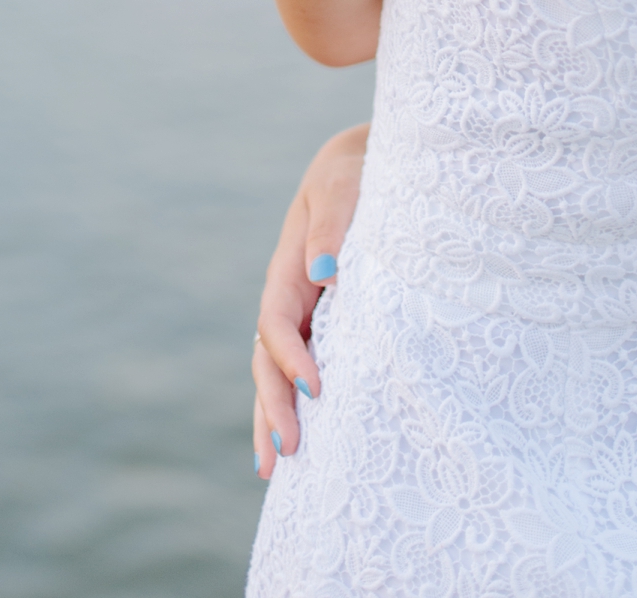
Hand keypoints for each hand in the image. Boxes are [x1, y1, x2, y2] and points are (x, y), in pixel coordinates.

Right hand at [251, 123, 367, 479]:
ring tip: (274, 470)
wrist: (370, 165)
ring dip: (273, 416)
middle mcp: (290, 297)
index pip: (275, 321)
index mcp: (287, 268)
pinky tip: (302, 442)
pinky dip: (295, 404)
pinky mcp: (325, 324)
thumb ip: (332, 224)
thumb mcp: (343, 185)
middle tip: (288, 452)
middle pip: (267, 358)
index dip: (289, 356)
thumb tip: (323, 271)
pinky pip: (304, 367)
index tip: (316, 388)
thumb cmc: (357, 172)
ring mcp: (304, 314)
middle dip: (273, 404)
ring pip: (277, 372)